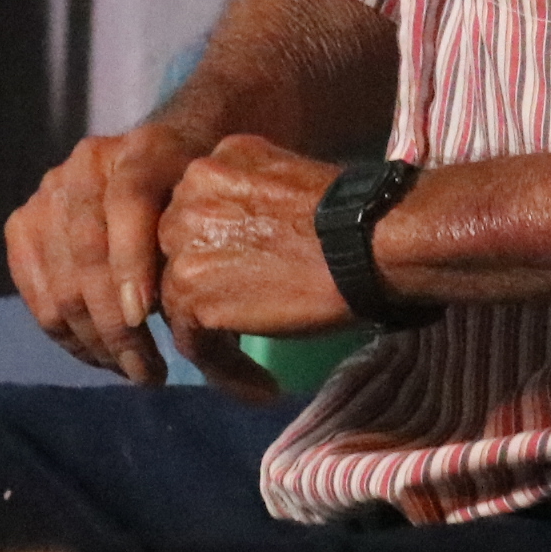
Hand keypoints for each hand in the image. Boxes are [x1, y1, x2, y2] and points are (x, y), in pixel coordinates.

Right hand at [2, 117, 219, 385]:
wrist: (169, 161)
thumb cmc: (205, 200)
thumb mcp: (222, 217)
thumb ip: (214, 263)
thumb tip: (225, 352)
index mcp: (146, 148)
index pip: (129, 199)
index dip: (131, 260)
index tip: (143, 317)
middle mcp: (89, 163)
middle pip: (88, 254)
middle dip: (116, 326)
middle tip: (149, 373)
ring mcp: (50, 192)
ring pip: (60, 283)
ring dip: (94, 342)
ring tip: (133, 370)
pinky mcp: (25, 223)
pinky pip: (36, 294)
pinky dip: (67, 335)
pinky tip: (102, 356)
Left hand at [160, 135, 354, 396]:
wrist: (370, 240)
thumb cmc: (354, 216)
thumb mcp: (288, 184)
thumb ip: (252, 203)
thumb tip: (245, 244)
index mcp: (213, 162)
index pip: (197, 218)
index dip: (221, 256)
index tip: (253, 284)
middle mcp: (186, 194)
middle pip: (180, 257)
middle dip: (210, 297)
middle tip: (249, 328)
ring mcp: (182, 243)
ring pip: (181, 305)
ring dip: (218, 342)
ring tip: (258, 375)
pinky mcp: (189, 292)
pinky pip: (194, 344)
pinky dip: (228, 373)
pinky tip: (265, 389)